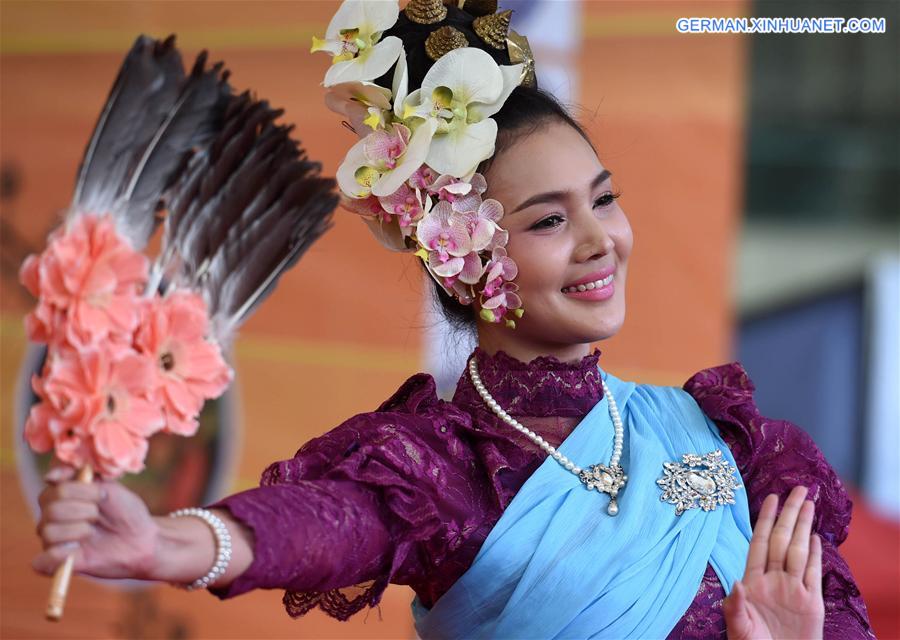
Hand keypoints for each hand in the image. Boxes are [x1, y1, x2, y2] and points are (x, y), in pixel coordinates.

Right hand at [32, 466, 159, 580]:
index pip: (54, 489)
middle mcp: (51, 517)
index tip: (101, 494)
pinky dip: (61, 554)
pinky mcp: (56, 563)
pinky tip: (79, 550)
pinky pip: (42, 561)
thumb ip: (80, 477)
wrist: (141, 538)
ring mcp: (53, 540)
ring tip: (93, 531)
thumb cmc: (125, 510)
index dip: (81, 491)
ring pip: (48, 532)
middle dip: (84, 510)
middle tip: (99, 514)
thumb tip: (49, 476)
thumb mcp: (108, 486)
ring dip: (78, 530)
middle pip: (51, 510)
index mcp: (61, 496)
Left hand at [724, 485, 824, 639]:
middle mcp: (775, 580)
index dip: (765, 520)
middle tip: (796, 488)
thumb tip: (735, 583)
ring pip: (799, 551)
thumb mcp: (737, 628)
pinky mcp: (811, 604)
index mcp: (754, 582)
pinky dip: (816, 555)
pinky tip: (815, 537)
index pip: (760, 543)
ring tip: (807, 503)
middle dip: (789, 514)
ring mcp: (794, 590)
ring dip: (803, 527)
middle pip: (783, 540)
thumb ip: (734, 607)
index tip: (770, 498)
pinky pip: (814, 574)